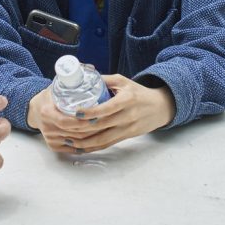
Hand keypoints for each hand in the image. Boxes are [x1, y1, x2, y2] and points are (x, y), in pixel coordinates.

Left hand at [27, 75, 174, 152]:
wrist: (159, 107)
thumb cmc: (138, 92)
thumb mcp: (123, 81)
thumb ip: (104, 80)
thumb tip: (83, 76)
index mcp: (126, 100)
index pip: (107, 108)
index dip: (91, 112)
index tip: (76, 112)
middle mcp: (127, 116)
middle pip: (102, 126)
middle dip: (82, 129)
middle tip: (64, 127)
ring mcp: (127, 129)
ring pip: (103, 139)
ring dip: (84, 142)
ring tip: (68, 140)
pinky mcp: (126, 137)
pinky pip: (107, 145)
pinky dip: (93, 147)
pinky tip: (80, 147)